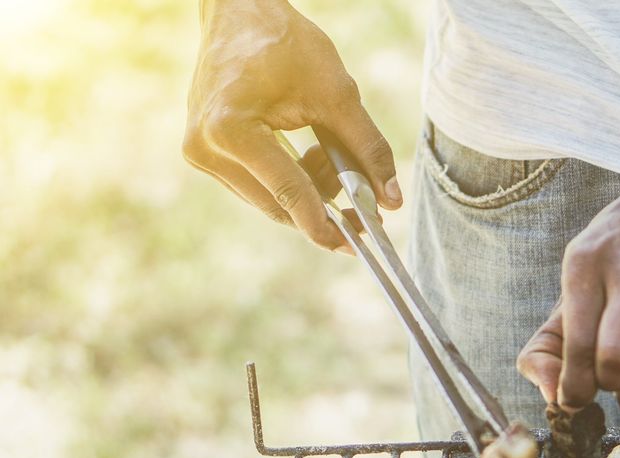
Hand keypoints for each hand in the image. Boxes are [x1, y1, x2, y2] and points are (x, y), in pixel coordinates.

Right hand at [183, 0, 399, 251]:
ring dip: (310, 192)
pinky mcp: (204, 153)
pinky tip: (312, 155)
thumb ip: (366, 148)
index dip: (327, 222)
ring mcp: (199, 153)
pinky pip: (257, 185)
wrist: (239, 12)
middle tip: (366, 210)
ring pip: (268, 200)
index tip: (360, 242)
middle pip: (277, 205)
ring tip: (333, 157)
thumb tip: (391, 200)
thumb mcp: (337, 93)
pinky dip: (291, 181)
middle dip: (325, 209)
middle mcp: (204, 148)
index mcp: (230, 130)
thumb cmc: (284, 44)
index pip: (289, 192)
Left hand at [518, 180, 619, 412]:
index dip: (573, 387)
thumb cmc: (613, 261)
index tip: (574, 398)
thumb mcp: (572, 284)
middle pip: (616, 362)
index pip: (578, 345)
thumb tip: (554, 400)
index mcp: (584, 264)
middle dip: (607, 389)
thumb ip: (545, 347)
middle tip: (607, 384)